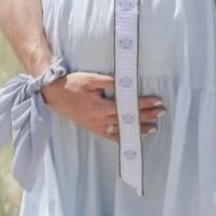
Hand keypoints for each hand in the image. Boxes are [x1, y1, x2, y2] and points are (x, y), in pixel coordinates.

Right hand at [43, 72, 164, 137]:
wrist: (53, 94)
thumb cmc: (72, 84)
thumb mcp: (90, 79)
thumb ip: (109, 82)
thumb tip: (126, 83)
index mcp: (100, 107)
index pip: (127, 106)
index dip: (143, 104)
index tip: (156, 101)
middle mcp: (100, 120)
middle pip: (128, 119)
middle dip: (147, 116)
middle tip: (161, 112)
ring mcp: (96, 126)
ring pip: (121, 130)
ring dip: (138, 129)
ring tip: (153, 128)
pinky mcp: (92, 128)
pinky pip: (110, 135)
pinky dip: (122, 136)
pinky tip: (132, 137)